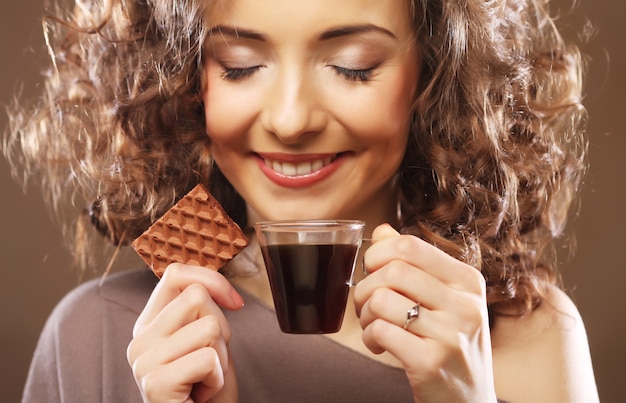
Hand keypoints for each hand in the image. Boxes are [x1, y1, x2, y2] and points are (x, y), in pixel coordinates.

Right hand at [127, 263, 243, 402]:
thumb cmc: (205, 387)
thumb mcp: (203, 338)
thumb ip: (199, 308)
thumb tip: (213, 282)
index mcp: (148, 324)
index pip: (175, 274)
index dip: (212, 279)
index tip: (235, 303)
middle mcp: (139, 340)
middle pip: (198, 296)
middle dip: (221, 326)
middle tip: (210, 359)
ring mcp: (143, 362)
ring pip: (210, 326)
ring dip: (222, 356)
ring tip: (205, 377)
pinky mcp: (155, 384)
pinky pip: (208, 359)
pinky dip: (219, 378)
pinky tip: (202, 393)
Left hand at [353, 224, 496, 402]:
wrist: (468, 402)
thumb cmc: (448, 345)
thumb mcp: (443, 300)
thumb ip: (413, 264)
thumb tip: (382, 231)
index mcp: (467, 281)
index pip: (410, 245)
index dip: (377, 254)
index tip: (372, 272)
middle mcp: (466, 304)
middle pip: (392, 271)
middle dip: (365, 287)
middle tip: (367, 306)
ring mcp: (451, 334)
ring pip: (381, 300)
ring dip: (364, 316)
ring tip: (373, 327)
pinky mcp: (431, 362)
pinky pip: (380, 331)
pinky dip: (369, 338)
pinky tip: (379, 346)